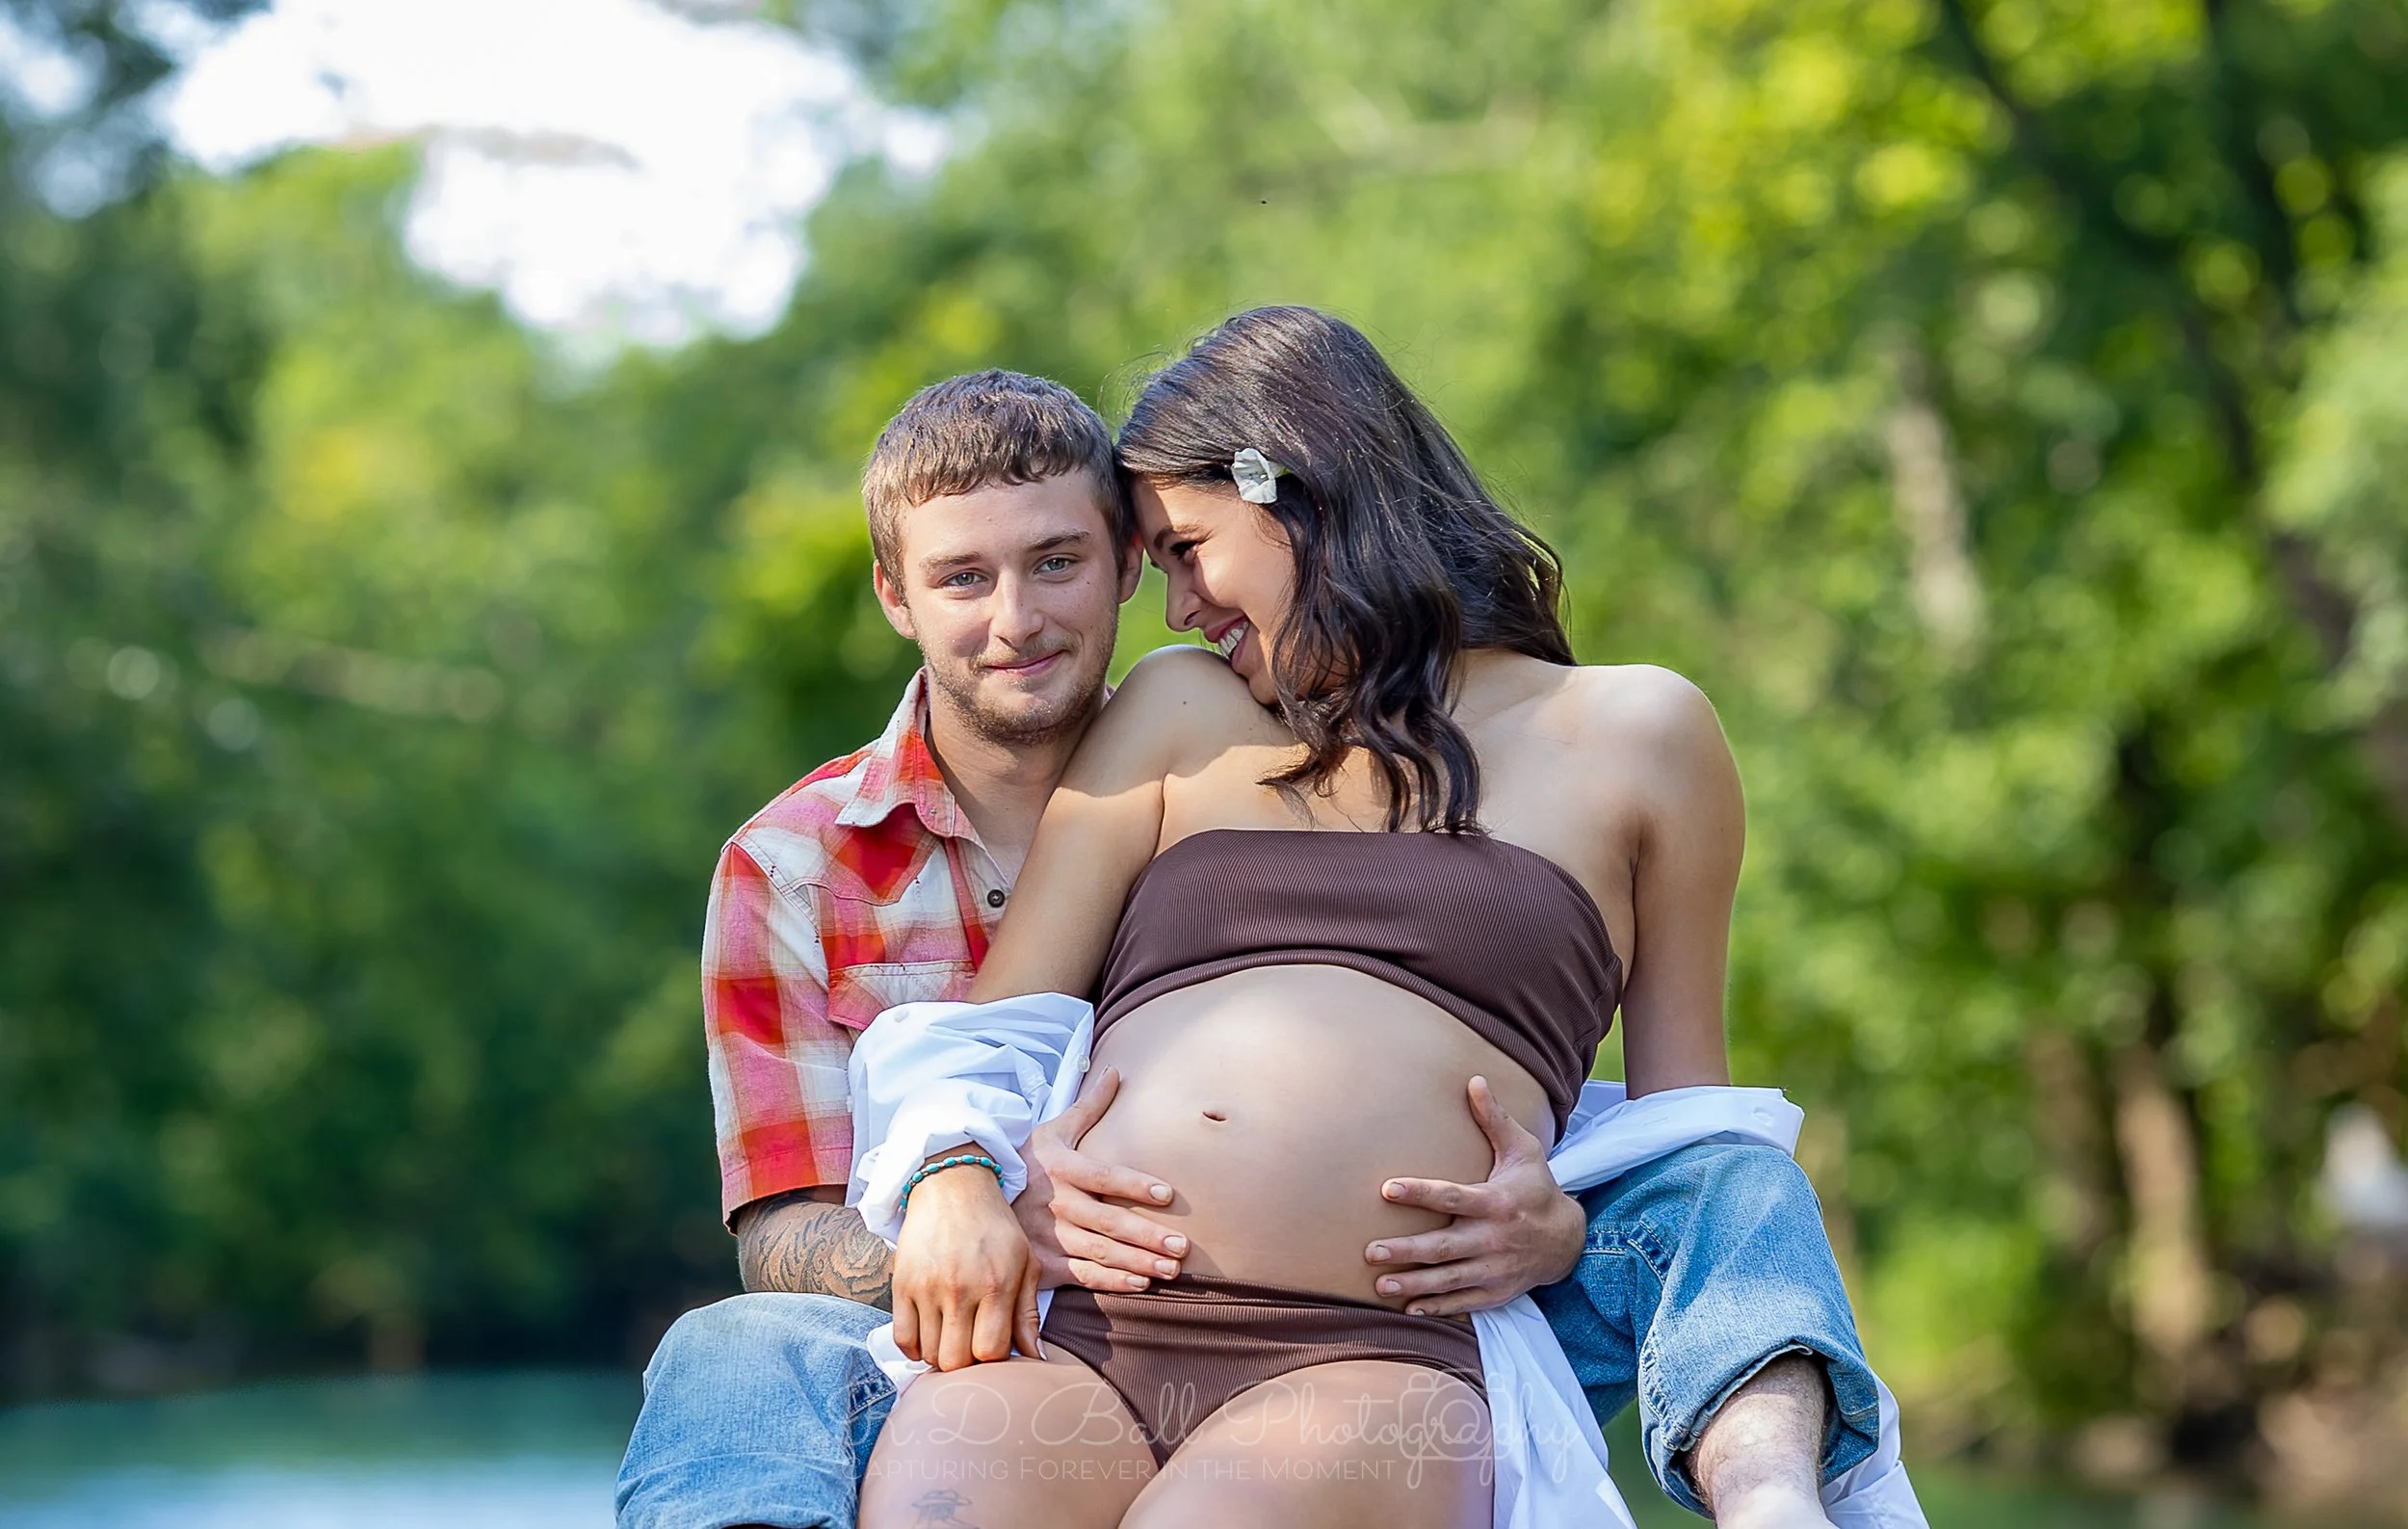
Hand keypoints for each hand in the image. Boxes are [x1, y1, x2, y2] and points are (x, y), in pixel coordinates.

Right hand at [890, 1161, 1043, 1369]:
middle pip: (957, 1360)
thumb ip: (1028, 1313)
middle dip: (967, 1364)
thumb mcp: (1024, 1262)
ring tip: (952, 1338)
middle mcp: (960, 1289)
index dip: (995, 1360)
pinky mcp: (901, 1284)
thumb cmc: (995, 1227)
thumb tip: (1037, 1359)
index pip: (992, 1352)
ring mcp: (927, 1288)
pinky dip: (915, 1349)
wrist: (952, 1186)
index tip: (995, 1349)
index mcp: (996, 1285)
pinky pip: (902, 1339)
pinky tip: (928, 1338)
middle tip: (972, 1347)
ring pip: (929, 1353)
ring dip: (942, 1355)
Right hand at [1015, 1067, 1189, 1291]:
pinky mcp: (1041, 1263)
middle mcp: (1055, 1203)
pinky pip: (1080, 1275)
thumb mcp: (1052, 1130)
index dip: (1135, 1185)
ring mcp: (1048, 1236)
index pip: (1103, 1176)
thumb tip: (1116, 1071)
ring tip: (1170, 1269)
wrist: (974, 1193)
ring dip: (1137, 1262)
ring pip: (1098, 1252)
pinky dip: (1110, 1282)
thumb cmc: (1026, 1161)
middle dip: (1147, 1236)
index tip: (1167, 1194)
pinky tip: (1139, 1284)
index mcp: (1061, 1168)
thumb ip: (1089, 1106)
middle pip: (1107, 1221)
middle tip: (1182, 1246)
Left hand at [1363, 1075, 1586, 1315]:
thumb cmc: (1537, 1187)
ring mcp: (1495, 1270)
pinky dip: (1437, 1307)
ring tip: (1381, 1285)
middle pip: (1445, 1247)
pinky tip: (1409, 1308)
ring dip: (1414, 1285)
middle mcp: (1495, 1239)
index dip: (1420, 1193)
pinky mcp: (1496, 1292)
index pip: (1453, 1197)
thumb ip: (1495, 1119)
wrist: (1569, 1240)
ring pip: (1449, 1280)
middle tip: (1371, 1251)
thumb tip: (1474, 1080)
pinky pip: (1463, 1302)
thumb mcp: (1523, 1150)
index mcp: (1496, 1202)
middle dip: (1407, 1251)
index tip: (1388, 1189)